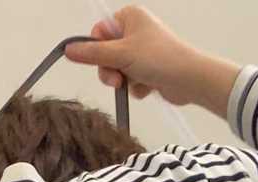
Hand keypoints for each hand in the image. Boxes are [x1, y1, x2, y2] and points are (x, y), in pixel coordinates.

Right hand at [66, 8, 236, 115]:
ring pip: (118, 70)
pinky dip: (137, 86)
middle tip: (118, 80)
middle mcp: (136, 31)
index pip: (99, 32)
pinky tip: (148, 87)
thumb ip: (93, 54)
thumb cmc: (158, 59)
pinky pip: (132, 80)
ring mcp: (143, 51)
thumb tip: (67, 50)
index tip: (103, 62)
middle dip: (111, 70)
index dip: (97, 51)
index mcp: (129, 17)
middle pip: (107, 53)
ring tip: (135, 84)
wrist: (190, 80)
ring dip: (124, 81)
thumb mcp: (121, 54)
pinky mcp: (150, 70)